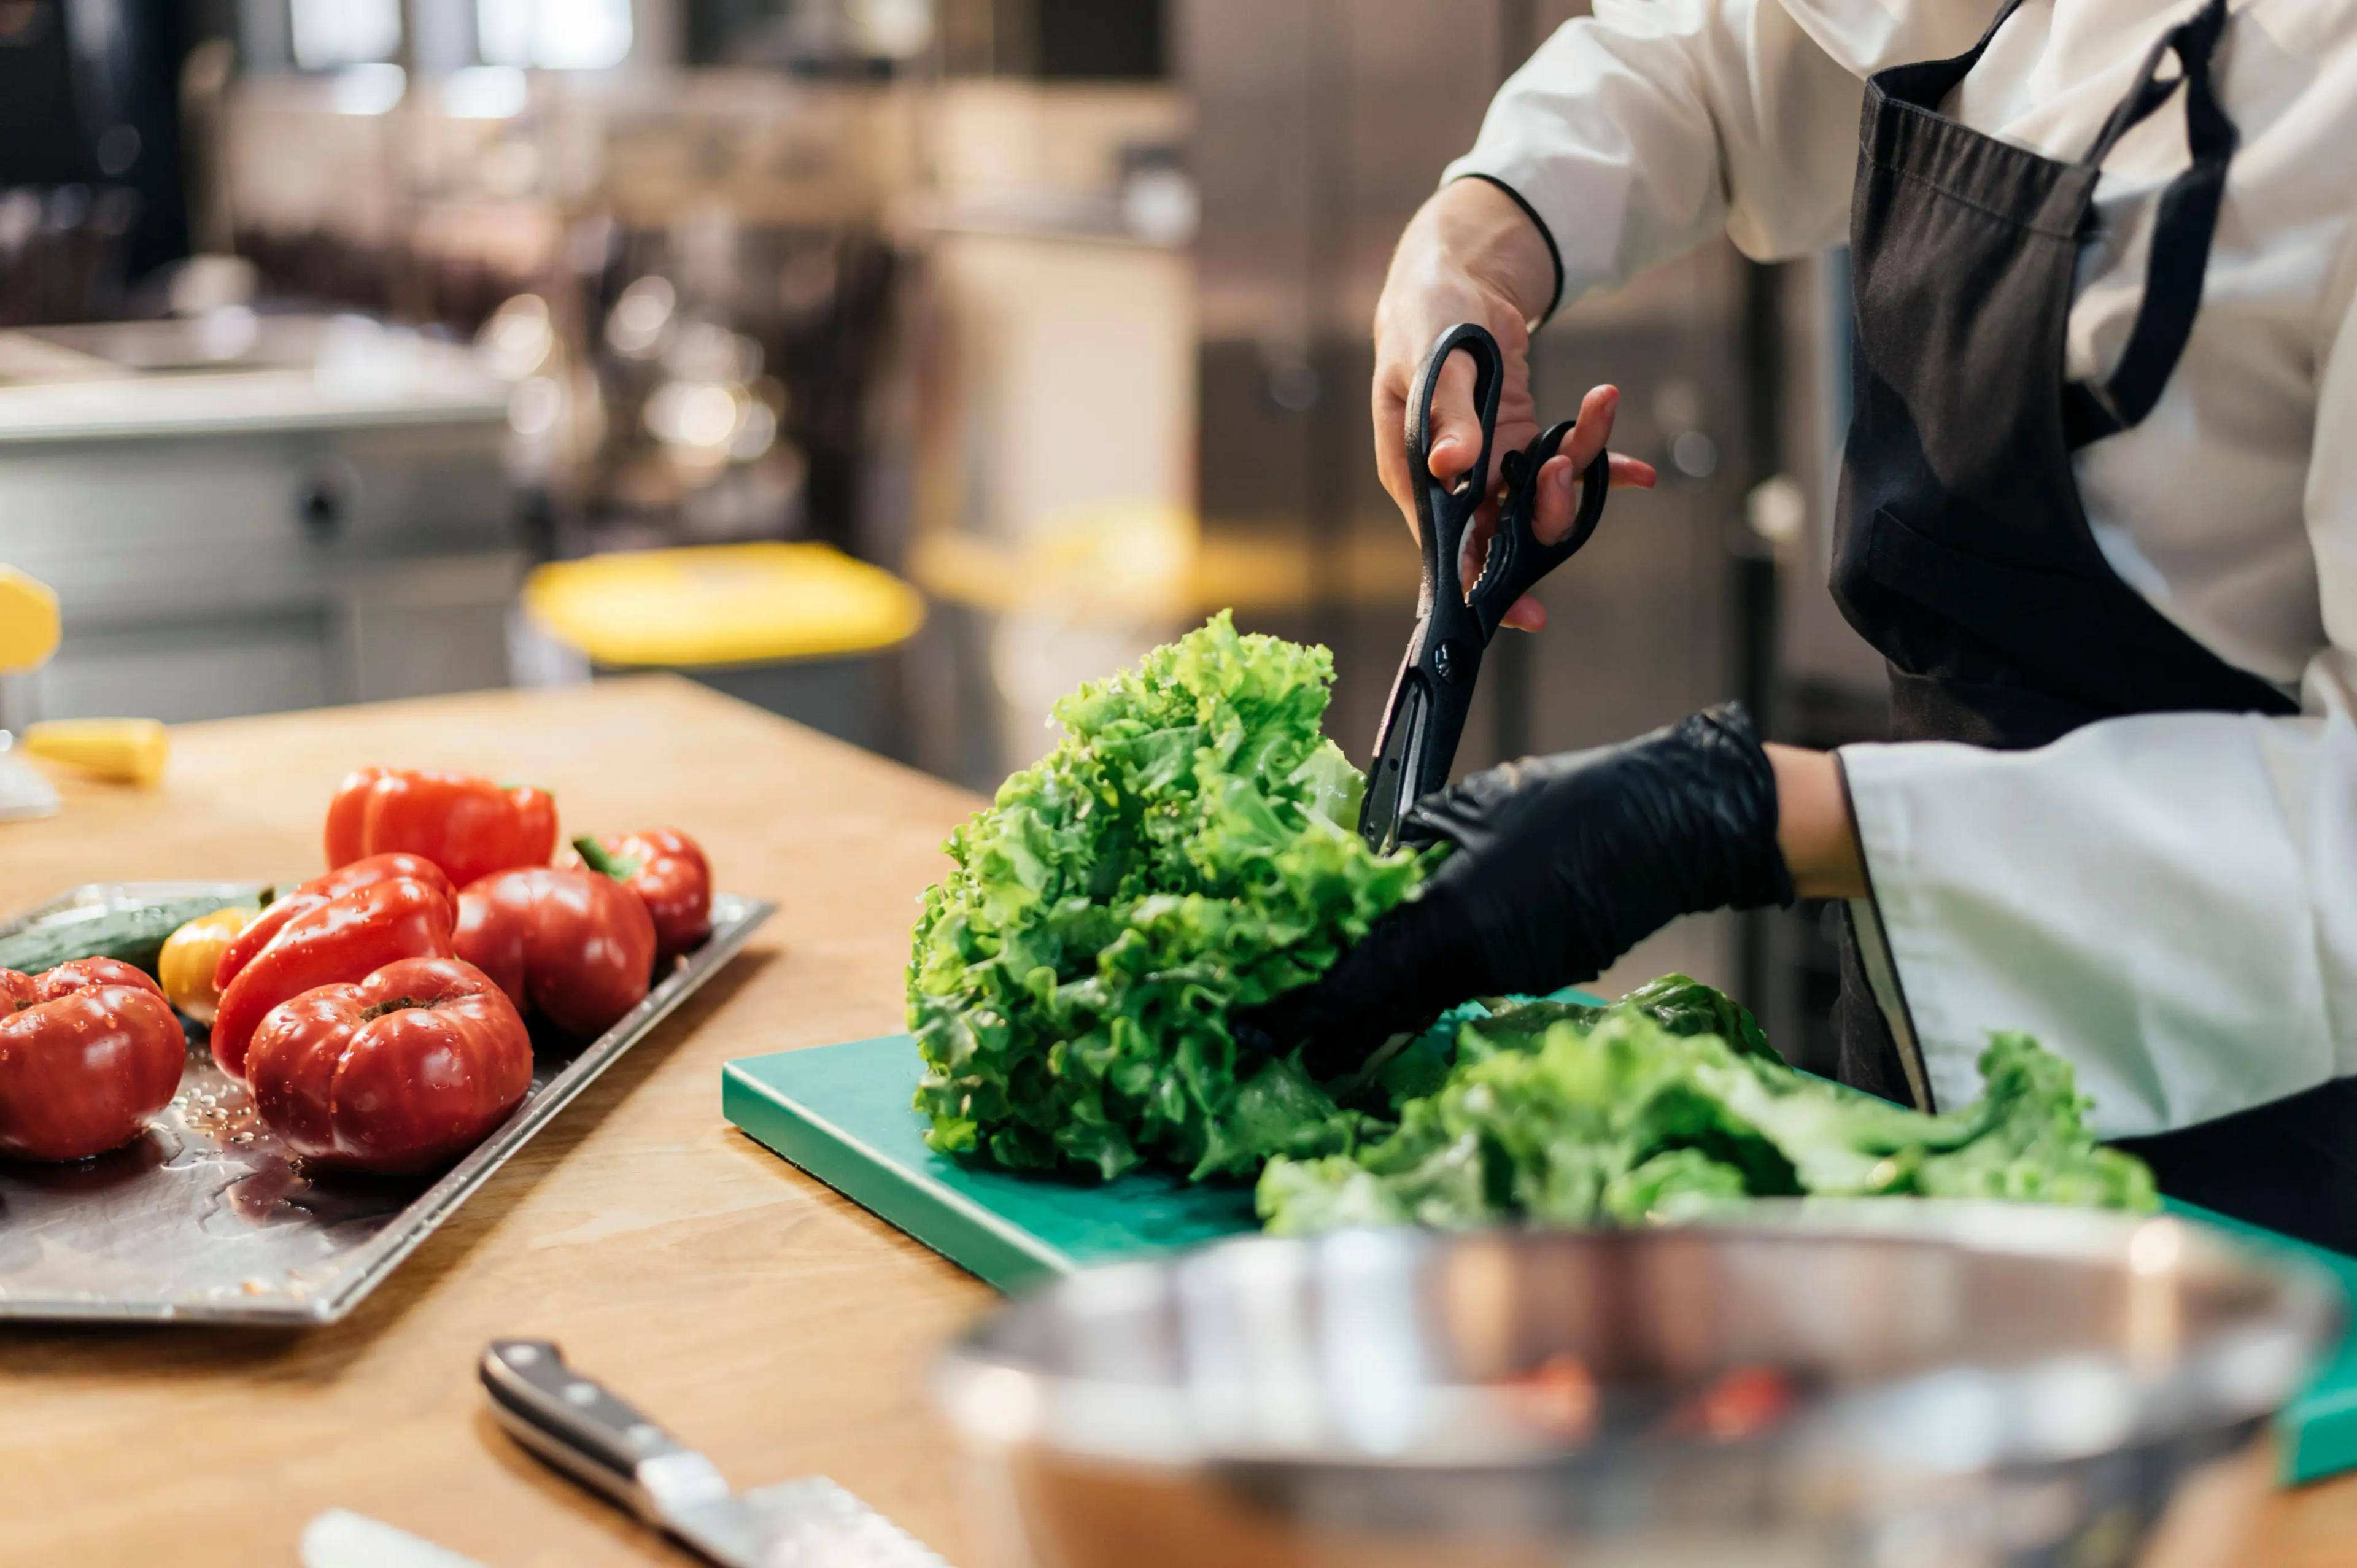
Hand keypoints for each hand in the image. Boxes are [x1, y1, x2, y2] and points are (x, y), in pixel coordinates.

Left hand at [1241, 705, 1796, 1073]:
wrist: (1673, 823)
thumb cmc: (1570, 802)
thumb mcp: (1467, 809)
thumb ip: (1408, 852)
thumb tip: (1363, 878)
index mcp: (1449, 922)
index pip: (1357, 984)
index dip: (1305, 1013)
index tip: (1262, 1031)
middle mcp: (1477, 965)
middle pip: (1385, 1009)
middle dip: (1333, 1028)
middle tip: (1283, 1043)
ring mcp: (1512, 974)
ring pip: (1423, 1001)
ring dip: (1376, 1012)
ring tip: (1327, 1026)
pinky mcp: (1540, 970)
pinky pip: (1462, 988)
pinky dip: (1424, 992)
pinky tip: (1402, 987)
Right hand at [1372, 179, 1657, 630]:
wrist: (1453, 279)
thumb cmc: (1428, 316)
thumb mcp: (1433, 358)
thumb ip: (1448, 413)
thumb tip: (1455, 467)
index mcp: (1416, 473)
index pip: (1447, 547)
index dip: (1483, 583)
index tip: (1526, 611)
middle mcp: (1454, 482)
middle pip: (1503, 528)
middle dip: (1545, 511)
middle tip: (1566, 466)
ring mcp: (1491, 465)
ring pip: (1541, 496)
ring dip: (1579, 467)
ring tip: (1599, 406)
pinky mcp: (1521, 441)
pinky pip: (1565, 464)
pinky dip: (1603, 468)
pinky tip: (1636, 472)